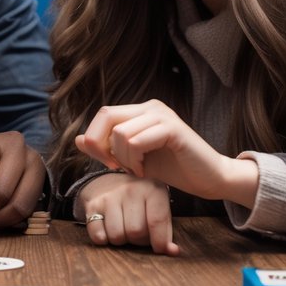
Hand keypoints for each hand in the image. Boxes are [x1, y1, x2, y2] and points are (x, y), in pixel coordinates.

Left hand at [75, 100, 248, 203]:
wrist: (208, 179)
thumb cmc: (173, 169)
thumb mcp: (133, 160)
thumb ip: (107, 149)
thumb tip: (77, 139)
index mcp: (141, 111)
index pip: (103, 115)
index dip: (95, 140)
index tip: (107, 163)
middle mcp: (151, 106)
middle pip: (106, 116)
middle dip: (102, 146)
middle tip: (116, 167)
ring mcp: (162, 115)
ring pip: (121, 132)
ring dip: (123, 158)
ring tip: (137, 170)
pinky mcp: (173, 128)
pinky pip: (137, 140)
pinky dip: (135, 160)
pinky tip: (144, 171)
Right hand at [78, 173, 178, 255]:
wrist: (110, 183)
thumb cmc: (141, 203)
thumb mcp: (158, 209)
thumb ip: (166, 230)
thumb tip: (173, 251)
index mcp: (153, 189)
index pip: (157, 220)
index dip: (160, 241)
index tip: (159, 249)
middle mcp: (131, 190)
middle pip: (136, 232)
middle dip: (138, 240)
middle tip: (138, 234)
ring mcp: (110, 196)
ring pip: (117, 236)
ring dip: (121, 240)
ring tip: (124, 230)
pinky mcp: (93, 205)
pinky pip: (98, 235)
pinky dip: (103, 239)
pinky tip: (108, 230)